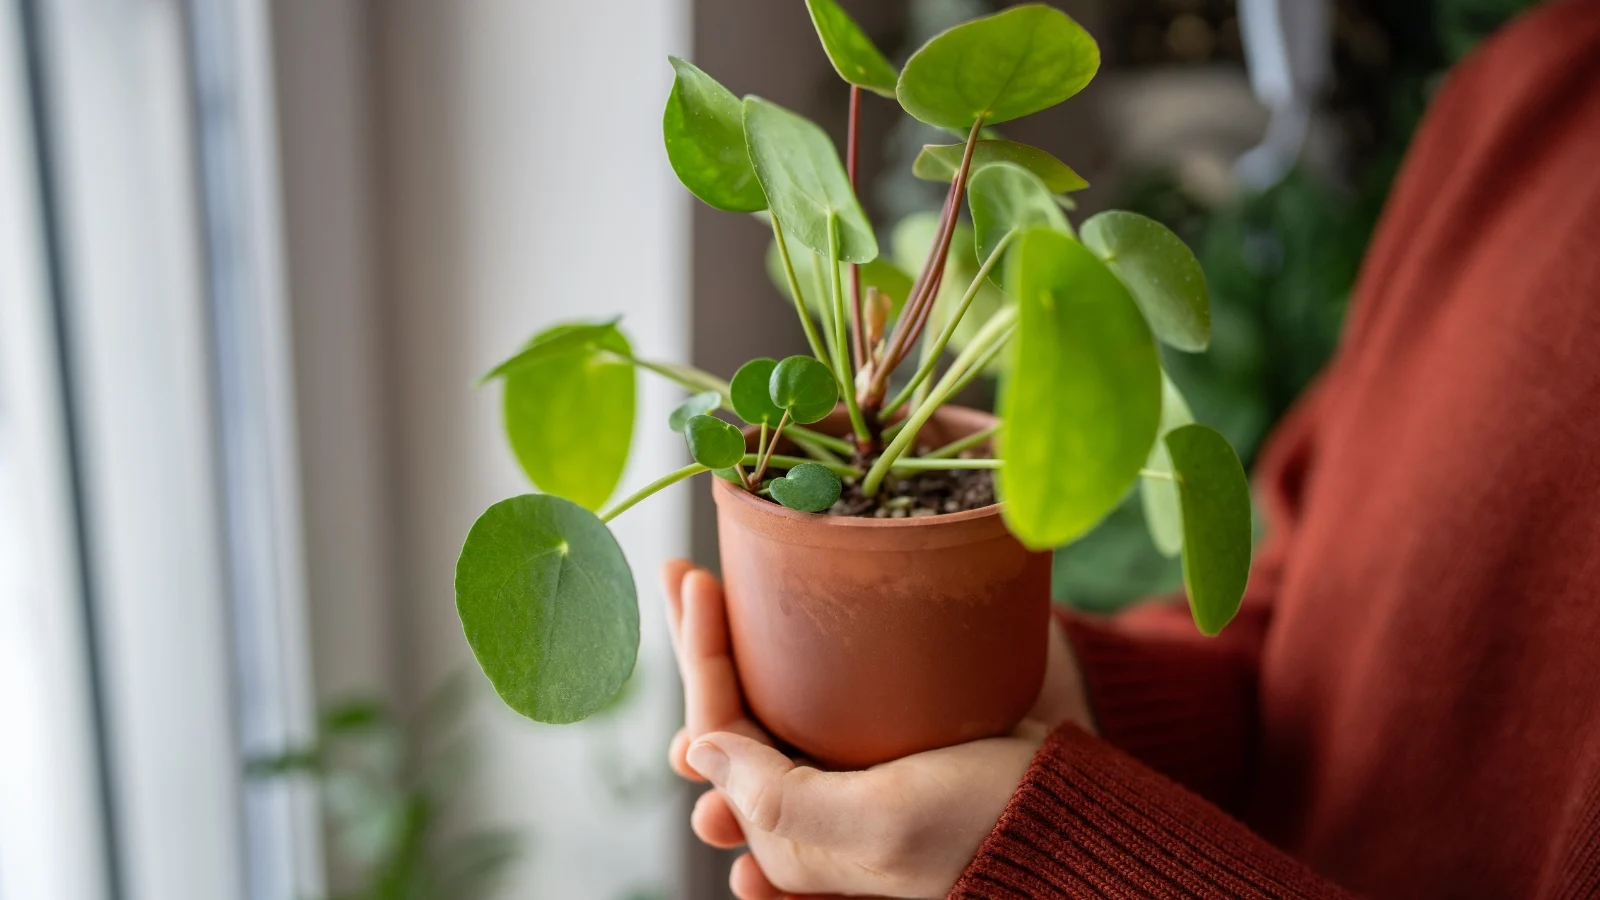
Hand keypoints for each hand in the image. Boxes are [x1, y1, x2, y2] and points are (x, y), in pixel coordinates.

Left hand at [660, 560, 1092, 898]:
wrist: (1082, 810)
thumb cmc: (988, 823)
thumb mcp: (882, 826)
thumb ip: (780, 800)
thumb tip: (693, 748)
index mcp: (792, 835)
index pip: (718, 740)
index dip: (701, 659)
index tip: (698, 581)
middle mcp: (810, 802)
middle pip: (732, 714)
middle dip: (701, 648)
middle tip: (683, 575)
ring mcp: (850, 766)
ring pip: (771, 697)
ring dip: (736, 644)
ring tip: (711, 591)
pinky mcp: (891, 733)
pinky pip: (822, 687)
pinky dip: (794, 645)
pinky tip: (777, 611)